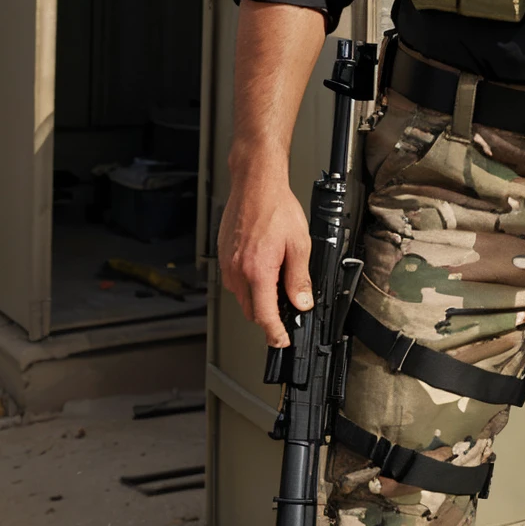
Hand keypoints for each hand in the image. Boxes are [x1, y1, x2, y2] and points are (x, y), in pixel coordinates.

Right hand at [218, 158, 311, 347]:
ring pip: (242, 297)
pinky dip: (249, 285)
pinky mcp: (223, 256)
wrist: (255, 185)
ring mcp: (227, 264)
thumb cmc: (276, 208)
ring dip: (258, 300)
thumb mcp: (299, 246)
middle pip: (251, 310)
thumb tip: (301, 303)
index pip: (264, 315)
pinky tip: (264, 271)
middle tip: (287, 314)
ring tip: (277, 286)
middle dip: (268, 317)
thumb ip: (299, 279)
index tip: (281, 340)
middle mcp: (237, 270)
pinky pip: (235, 282)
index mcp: (257, 271)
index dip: (275, 333)